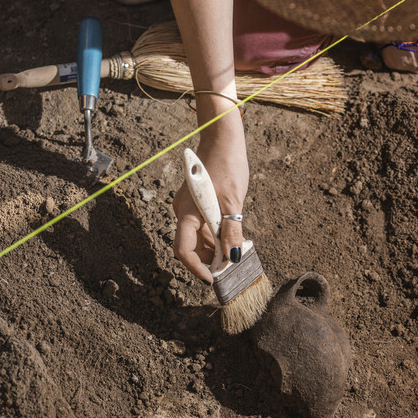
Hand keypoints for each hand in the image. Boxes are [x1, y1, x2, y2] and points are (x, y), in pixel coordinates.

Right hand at [172, 126, 248, 282]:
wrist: (221, 138)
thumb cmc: (226, 165)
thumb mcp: (233, 202)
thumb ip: (231, 231)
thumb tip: (233, 257)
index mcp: (187, 213)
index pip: (183, 251)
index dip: (196, 268)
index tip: (213, 279)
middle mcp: (183, 212)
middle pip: (189, 247)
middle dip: (207, 261)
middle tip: (229, 268)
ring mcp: (189, 207)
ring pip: (197, 237)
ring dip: (213, 249)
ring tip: (234, 254)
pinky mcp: (197, 202)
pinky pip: (202, 225)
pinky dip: (214, 235)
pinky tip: (230, 238)